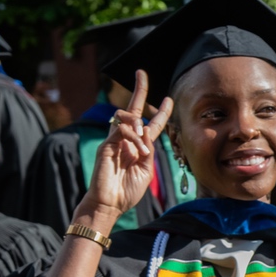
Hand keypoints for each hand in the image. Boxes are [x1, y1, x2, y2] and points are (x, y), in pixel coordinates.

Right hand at [75, 70, 173, 229]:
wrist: (111, 203)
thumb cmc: (128, 190)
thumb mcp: (146, 170)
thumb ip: (149, 150)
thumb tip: (146, 130)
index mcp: (140, 147)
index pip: (151, 124)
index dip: (161, 112)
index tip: (169, 99)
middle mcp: (128, 139)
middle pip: (134, 109)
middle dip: (139, 90)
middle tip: (141, 73)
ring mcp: (116, 140)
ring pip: (127, 117)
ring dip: (138, 126)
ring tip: (143, 145)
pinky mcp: (107, 144)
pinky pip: (121, 130)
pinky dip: (133, 137)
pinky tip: (137, 150)